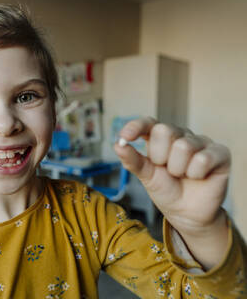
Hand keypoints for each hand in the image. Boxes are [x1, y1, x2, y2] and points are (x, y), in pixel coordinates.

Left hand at [114, 116, 230, 235]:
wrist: (186, 213)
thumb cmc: (166, 190)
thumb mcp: (145, 175)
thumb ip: (131, 160)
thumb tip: (117, 145)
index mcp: (159, 138)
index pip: (148, 123)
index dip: (135, 126)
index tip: (125, 137)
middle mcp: (180, 135)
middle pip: (164, 130)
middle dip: (160, 157)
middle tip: (167, 170)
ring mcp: (201, 142)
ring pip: (184, 146)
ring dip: (178, 169)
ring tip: (182, 176)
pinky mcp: (219, 153)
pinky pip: (203, 158)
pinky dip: (196, 173)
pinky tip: (198, 177)